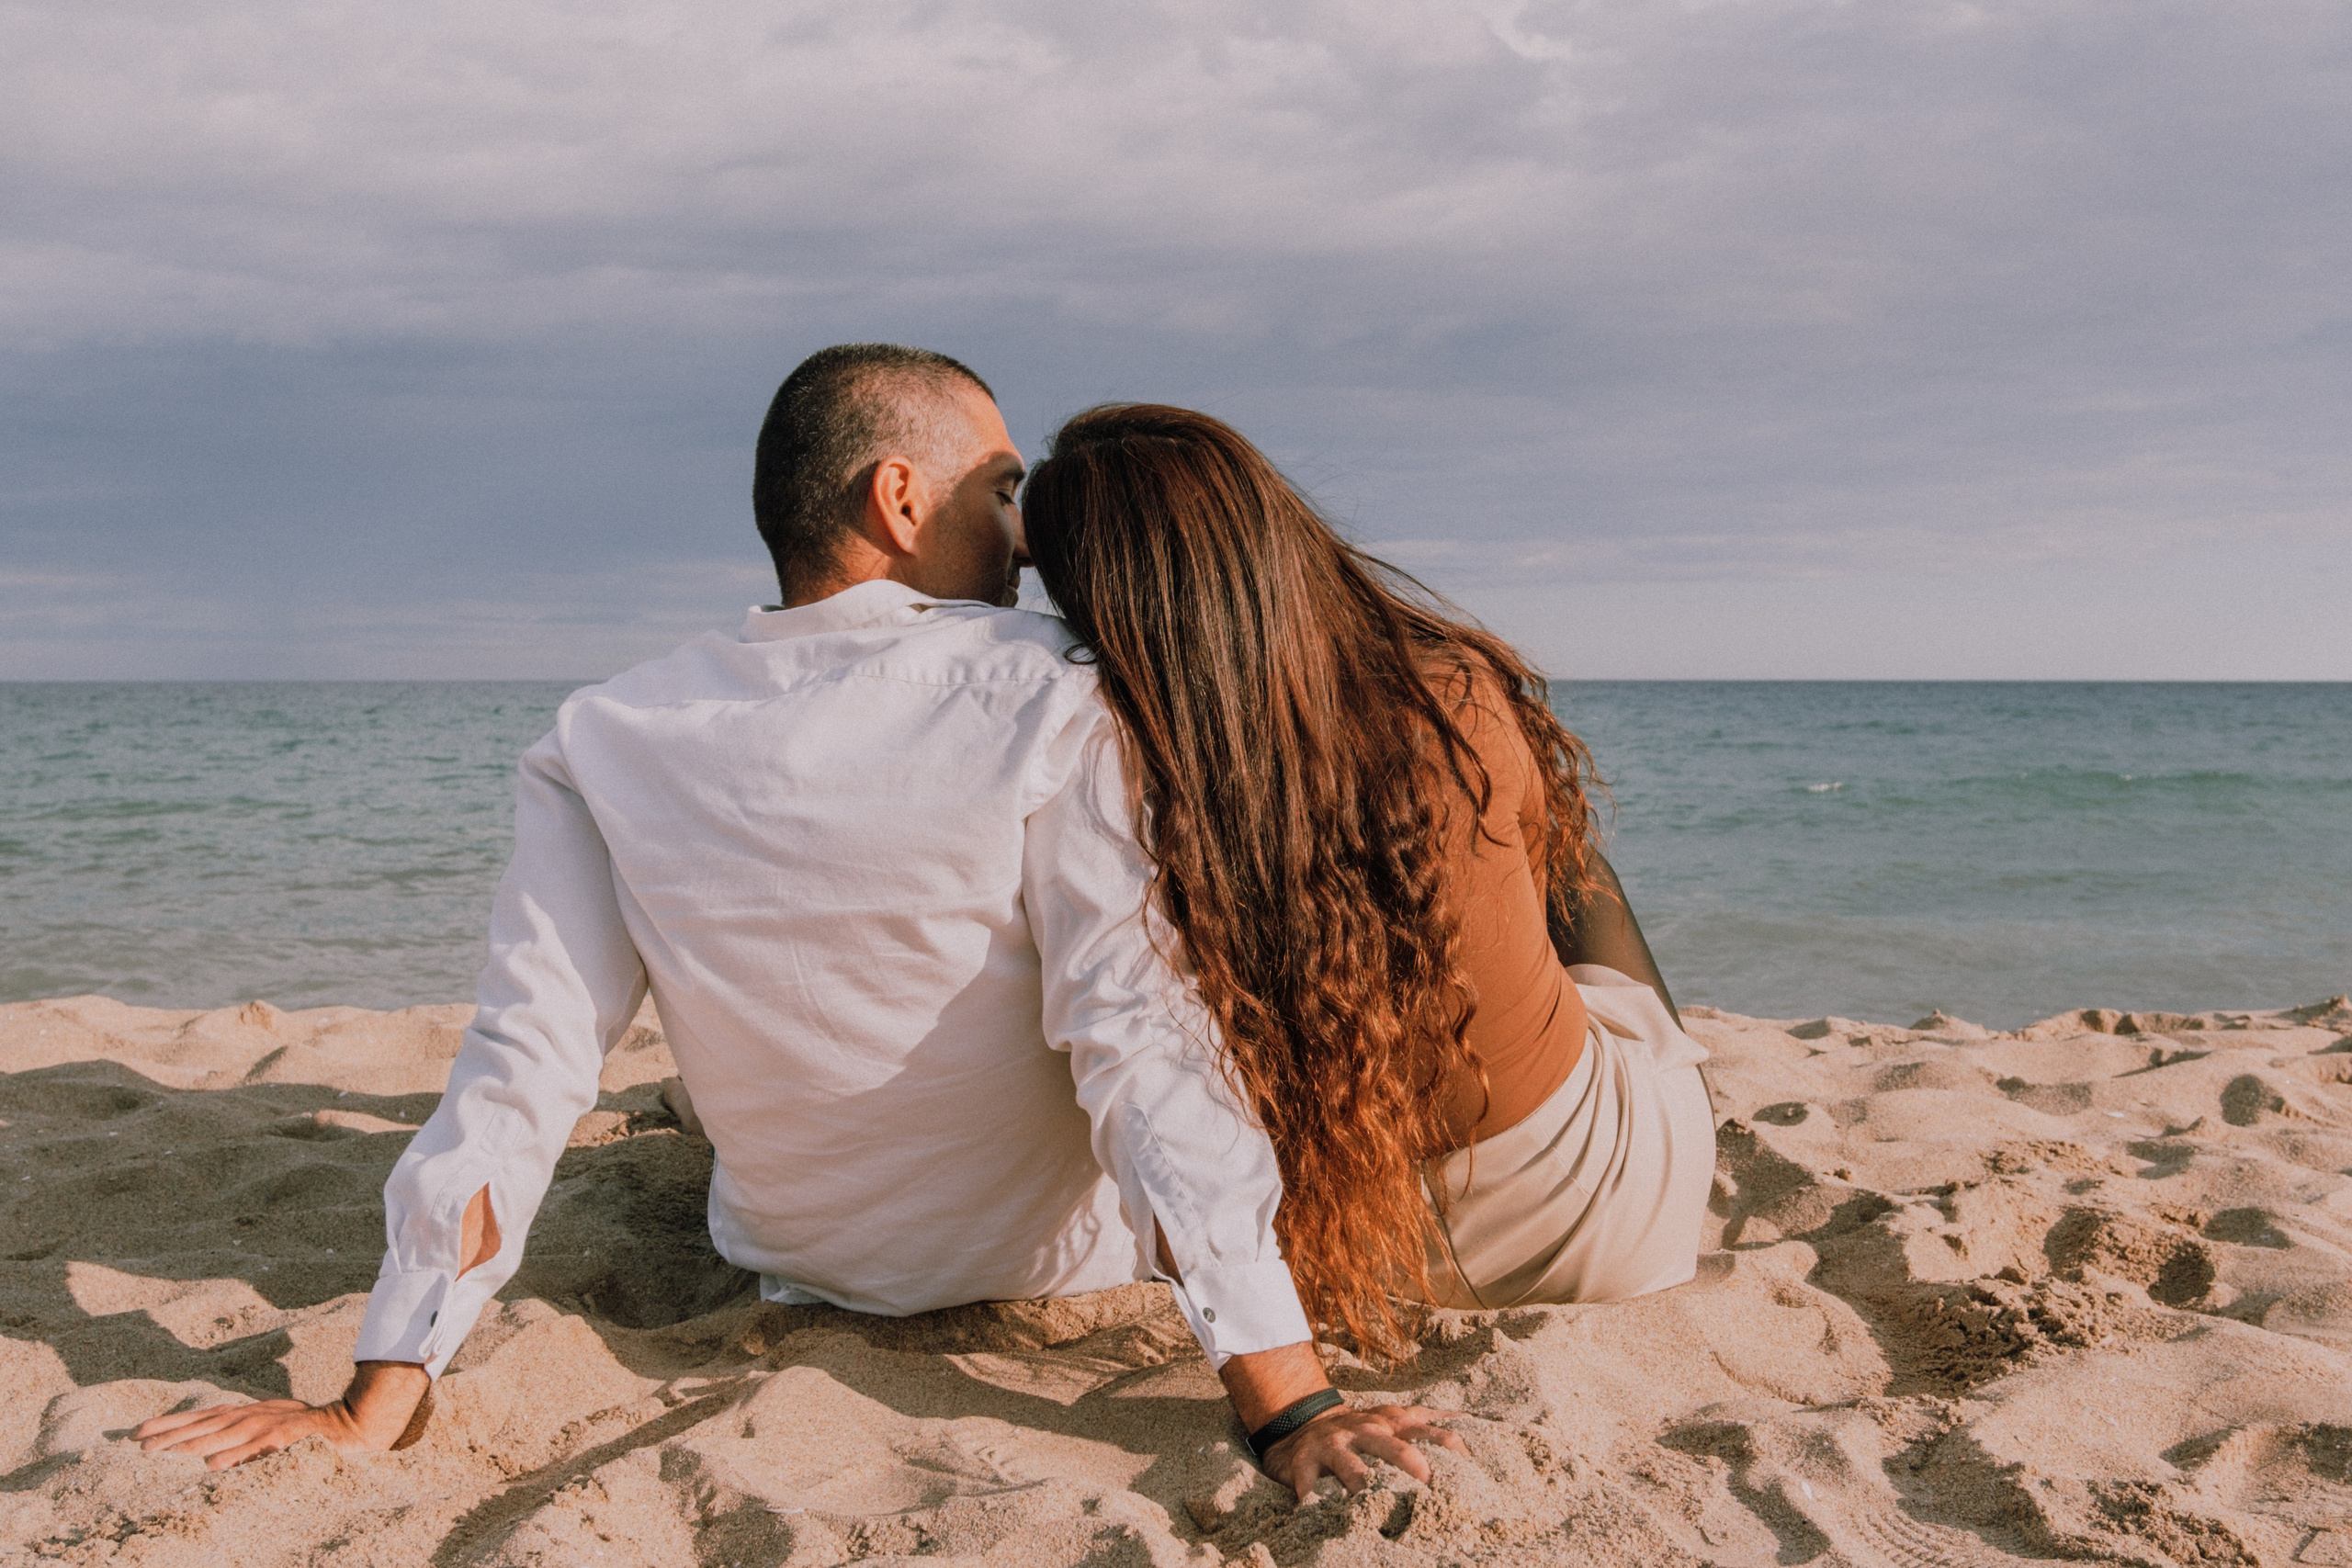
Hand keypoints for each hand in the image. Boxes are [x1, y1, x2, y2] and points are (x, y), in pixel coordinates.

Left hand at [134, 1361, 429, 1469]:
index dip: (172, 1423)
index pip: (205, 1416)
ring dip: (194, 1441)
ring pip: (229, 1431)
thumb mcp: (275, 1436)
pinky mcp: (297, 1433)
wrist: (362, 1423)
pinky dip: (238, 1453)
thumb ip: (246, 1444)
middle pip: (209, 1421)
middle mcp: (261, 1413)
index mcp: (253, 1414)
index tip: (137, 1433)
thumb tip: (207, 1458)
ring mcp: (278, 1421)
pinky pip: (263, 1445)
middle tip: (135, 1443)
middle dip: (171, 1431)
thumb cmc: (316, 1435)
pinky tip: (213, 1465)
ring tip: (161, 1453)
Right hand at [1259, 1401, 1467, 1501]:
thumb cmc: (1361, 1428)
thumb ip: (1427, 1420)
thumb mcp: (1394, 1417)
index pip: (1430, 1434)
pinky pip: (1309, 1485)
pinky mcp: (1305, 1462)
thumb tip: (1467, 1418)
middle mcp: (1367, 1431)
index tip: (1468, 1478)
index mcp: (1393, 1423)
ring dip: (1366, 1488)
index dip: (1451, 1453)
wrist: (1303, 1421)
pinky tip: (1318, 1515)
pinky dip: (1314, 1500)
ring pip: (1354, 1469)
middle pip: (1396, 1450)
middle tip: (1429, 1493)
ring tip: (1377, 1509)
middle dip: (1414, 1470)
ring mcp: (1336, 1446)